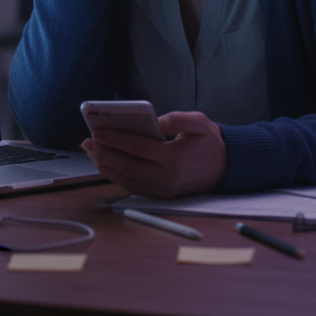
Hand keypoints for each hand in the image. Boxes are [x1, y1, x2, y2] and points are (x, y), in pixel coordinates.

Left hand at [82, 111, 227, 197]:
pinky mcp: (161, 196)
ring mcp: (163, 191)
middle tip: (88, 141)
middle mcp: (167, 179)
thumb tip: (153, 122)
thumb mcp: (200, 122)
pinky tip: (106, 164)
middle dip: (103, 153)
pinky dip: (116, 176)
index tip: (98, 131)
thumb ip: (176, 119)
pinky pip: (132, 187)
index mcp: (175, 160)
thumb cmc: (210, 143)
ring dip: (105, 166)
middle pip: (126, 166)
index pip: (137, 148)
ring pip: (126, 180)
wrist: (227, 168)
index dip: (114, 139)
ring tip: (92, 152)